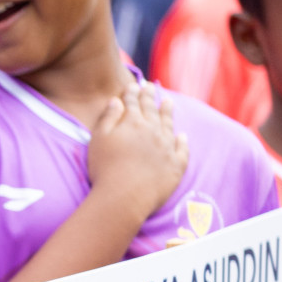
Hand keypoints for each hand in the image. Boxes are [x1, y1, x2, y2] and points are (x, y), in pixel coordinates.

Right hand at [87, 81, 188, 218]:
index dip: (133, 92)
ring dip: (168, 112)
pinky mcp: (176, 166)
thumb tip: (117, 101)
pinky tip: (182, 136)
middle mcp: (153, 131)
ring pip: (169, 125)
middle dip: (150, 97)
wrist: (124, 197)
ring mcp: (167, 148)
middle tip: (150, 86)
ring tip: (168, 102)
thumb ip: (108, 118)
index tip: (134, 84)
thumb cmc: (105, 169)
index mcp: (133, 123)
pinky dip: (182, 141)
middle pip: (152, 110)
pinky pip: (182, 149)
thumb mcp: (98, 139)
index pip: (133, 102)